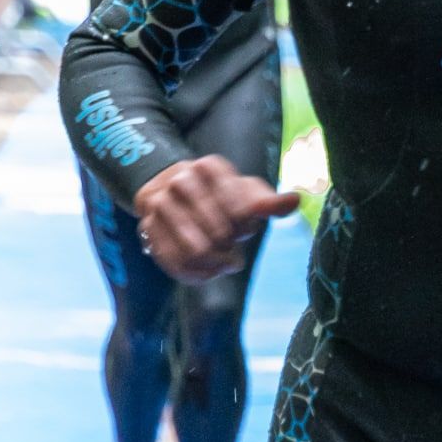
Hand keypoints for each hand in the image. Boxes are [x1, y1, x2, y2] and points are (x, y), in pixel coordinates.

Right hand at [133, 155, 299, 281]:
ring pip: (196, 250)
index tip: (243, 230)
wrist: (169, 190)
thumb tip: (294, 201)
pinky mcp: (146, 227)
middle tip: (233, 250)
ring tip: (223, 262)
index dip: (245, 228)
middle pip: (220, 232)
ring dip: (215, 264)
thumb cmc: (217, 196)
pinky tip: (207, 272)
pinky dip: (195, 274)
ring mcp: (160, 203)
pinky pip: (174, 261)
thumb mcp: (243, 193)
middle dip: (230, 246)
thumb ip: (268, 201)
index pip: (240, 210)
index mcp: (210, 167)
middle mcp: (181, 180)